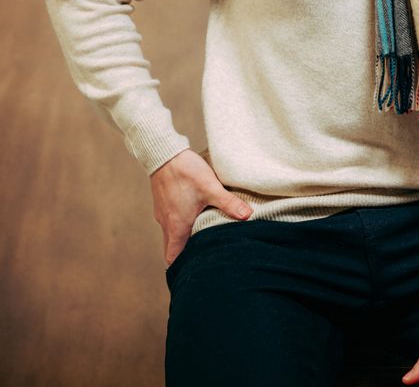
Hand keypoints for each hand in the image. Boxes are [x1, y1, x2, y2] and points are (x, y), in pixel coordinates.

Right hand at [150, 148, 251, 265]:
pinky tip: (191, 216)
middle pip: (171, 248)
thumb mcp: (211, 188)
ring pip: (170, 234)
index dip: (181, 267)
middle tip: (198, 259)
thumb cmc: (185, 172)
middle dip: (183, 256)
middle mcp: (166, 223)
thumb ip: (229, 203)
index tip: (191, 273)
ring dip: (181, 239)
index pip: (173, 257)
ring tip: (198, 239)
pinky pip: (169, 221)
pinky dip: (178, 225)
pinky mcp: (162, 202)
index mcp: (177, 226)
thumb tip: (248, 216)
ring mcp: (162, 213)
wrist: (163, 153)